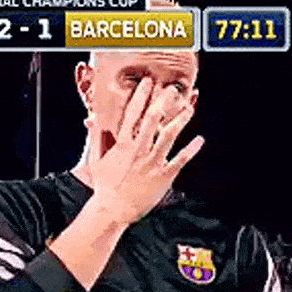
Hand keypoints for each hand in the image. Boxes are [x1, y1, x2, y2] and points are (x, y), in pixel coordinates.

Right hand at [84, 77, 204, 224]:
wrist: (113, 209)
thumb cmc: (104, 185)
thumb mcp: (97, 158)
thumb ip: (97, 137)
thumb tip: (92, 119)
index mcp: (123, 143)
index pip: (133, 113)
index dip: (141, 96)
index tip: (148, 83)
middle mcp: (139, 149)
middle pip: (153, 119)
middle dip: (163, 101)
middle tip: (171, 89)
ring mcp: (153, 162)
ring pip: (169, 135)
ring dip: (180, 119)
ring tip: (189, 108)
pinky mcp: (164, 176)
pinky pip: (181, 160)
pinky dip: (191, 149)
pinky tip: (200, 140)